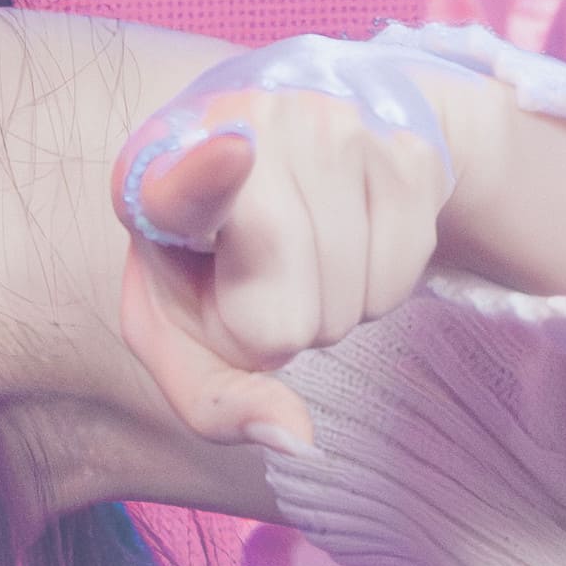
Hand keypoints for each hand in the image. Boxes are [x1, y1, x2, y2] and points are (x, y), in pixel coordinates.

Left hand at [108, 76, 463, 461]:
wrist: (289, 156)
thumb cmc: (210, 259)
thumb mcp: (180, 332)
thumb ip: (211, 400)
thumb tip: (295, 439)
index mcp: (159, 174)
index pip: (190, 184)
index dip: (209, 177)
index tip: (235, 153)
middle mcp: (251, 127)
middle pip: (283, 320)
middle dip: (276, 329)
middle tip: (259, 276)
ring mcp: (337, 127)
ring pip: (348, 308)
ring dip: (328, 308)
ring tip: (302, 254)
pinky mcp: (406, 148)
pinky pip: (399, 283)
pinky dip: (376, 288)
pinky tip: (349, 239)